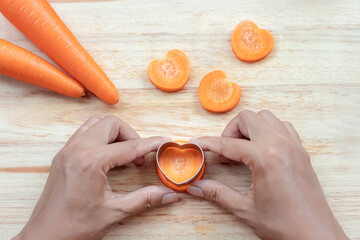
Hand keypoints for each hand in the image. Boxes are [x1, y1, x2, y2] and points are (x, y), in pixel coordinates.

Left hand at [13, 116, 177, 239]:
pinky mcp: (63, 155)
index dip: (150, 144)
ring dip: (114, 133)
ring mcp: (67, 150)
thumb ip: (145, 199)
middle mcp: (77, 150)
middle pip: (111, 124)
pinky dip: (100, 137)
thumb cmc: (74, 226)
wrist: (45, 236)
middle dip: (131, 135)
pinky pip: (84, 133)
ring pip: (96, 124)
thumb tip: (169, 195)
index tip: (164, 141)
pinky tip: (108, 156)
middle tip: (139, 156)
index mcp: (90, 162)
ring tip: (124, 153)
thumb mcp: (115, 211)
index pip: (129, 146)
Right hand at [187, 110, 347, 239]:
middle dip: (230, 130)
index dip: (208, 143)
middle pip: (248, 118)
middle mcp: (282, 146)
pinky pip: (282, 127)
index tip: (197, 142)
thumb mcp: (245, 209)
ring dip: (249, 128)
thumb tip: (197, 187)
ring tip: (241, 148)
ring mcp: (294, 146)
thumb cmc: (286, 225)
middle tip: (224, 151)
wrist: (316, 236)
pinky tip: (260, 149)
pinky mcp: (301, 151)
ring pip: (266, 117)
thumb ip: (218, 193)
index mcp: (267, 158)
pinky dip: (267, 130)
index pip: (229, 143)